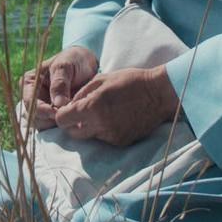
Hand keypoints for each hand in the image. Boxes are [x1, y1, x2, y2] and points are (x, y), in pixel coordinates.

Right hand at [20, 45, 97, 128]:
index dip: (42, 110)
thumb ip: (60, 83)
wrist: (86, 64)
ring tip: (72, 116)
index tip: (58, 111)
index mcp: (29, 83)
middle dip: (50, 119)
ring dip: (57, 124)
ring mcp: (42, 107)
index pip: (30, 102)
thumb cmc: (73, 61)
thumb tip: (57, 104)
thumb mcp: (65, 66)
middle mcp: (32, 97)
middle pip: (34, 117)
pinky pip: (53, 127)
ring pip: (43, 125)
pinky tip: (74, 120)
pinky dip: (63, 125)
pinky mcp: (52, 115)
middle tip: (68, 115)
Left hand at [53, 66, 181, 146]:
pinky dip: (104, 130)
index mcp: (92, 107)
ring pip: (89, 136)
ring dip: (89, 127)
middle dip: (72, 123)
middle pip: (72, 133)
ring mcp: (111, 136)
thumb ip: (81, 93)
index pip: (62, 119)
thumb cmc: (130, 81)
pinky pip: (104, 138)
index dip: (62, 114)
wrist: (159, 94)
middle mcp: (100, 125)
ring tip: (102, 112)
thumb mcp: (102, 79)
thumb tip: (68, 105)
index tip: (67, 109)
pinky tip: (115, 117)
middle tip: (81, 112)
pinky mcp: (121, 142)